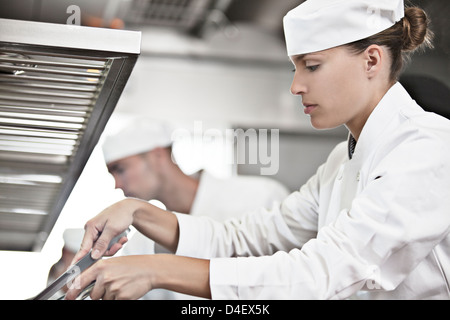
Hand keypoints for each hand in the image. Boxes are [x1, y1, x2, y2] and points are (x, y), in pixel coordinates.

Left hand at [64, 254, 211, 299]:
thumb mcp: (112, 263)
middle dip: (99, 293)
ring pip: (103, 299)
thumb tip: (82, 284)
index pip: (79, 281)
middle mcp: (105, 277)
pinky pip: (114, 302)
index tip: (68, 297)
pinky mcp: (121, 297)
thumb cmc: (132, 265)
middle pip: (92, 294)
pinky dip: (118, 298)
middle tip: (111, 284)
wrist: (150, 269)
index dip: (72, 292)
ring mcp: (113, 287)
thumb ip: (97, 273)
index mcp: (100, 266)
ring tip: (120, 285)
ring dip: (110, 296)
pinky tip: (125, 289)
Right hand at [72, 199, 138, 263]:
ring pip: (102, 249)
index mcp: (90, 227)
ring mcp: (97, 233)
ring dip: (114, 247)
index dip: (78, 259)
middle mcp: (92, 231)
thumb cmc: (121, 214)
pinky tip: (122, 239)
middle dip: (108, 250)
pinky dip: (115, 244)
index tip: (73, 270)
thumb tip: (93, 256)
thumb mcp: (112, 229)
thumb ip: (102, 243)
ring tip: (122, 240)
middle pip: (95, 250)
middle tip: (118, 246)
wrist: (130, 208)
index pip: (83, 247)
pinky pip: (107, 245)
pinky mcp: (103, 235)